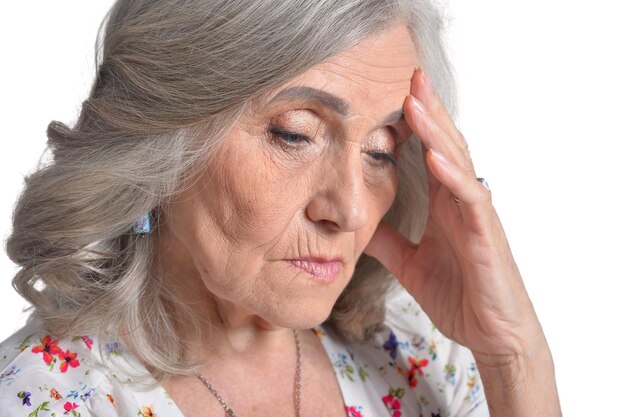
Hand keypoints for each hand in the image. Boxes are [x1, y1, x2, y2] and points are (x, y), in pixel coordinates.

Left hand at [364, 68, 545, 362]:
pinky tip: (436, 158)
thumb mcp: (409, 264)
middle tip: (410, 76)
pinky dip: (454, 177)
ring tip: (416, 101)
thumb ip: (387, 240)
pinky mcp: (486, 237)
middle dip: (428, 111)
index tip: (395, 94)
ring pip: (458, 164)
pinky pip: (471, 200)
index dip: (416, 125)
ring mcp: (475, 216)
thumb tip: (356, 224)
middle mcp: (460, 203)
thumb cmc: (458, 294)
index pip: (429, 154)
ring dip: (437, 133)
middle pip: (445, 146)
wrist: (490, 333)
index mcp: (443, 205)